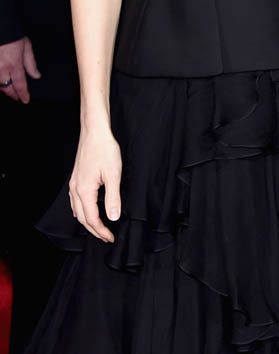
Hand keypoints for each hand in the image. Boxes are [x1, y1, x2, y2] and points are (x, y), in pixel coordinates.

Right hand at [0, 36, 40, 102]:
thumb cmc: (13, 36)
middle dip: (12, 94)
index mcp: (14, 64)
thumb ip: (31, 63)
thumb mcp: (26, 47)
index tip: (25, 100)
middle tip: (17, 97)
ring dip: (3, 88)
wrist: (0, 26)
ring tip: (9, 89)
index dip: (22, 94)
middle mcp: (1, 68)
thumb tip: (36, 76)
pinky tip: (1, 81)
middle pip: (6, 87)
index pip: (20, 84)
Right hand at [69, 125, 121, 242]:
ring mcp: (74, 184)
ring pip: (77, 210)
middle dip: (94, 230)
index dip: (101, 231)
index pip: (92, 219)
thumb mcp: (113, 174)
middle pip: (82, 218)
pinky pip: (75, 201)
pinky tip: (87, 210)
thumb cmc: (104, 149)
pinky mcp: (76, 178)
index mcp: (84, 190)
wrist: (94, 132)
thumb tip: (112, 217)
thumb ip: (113, 197)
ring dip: (87, 222)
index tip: (111, 237)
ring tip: (99, 228)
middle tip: (106, 237)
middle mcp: (75, 189)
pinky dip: (82, 211)